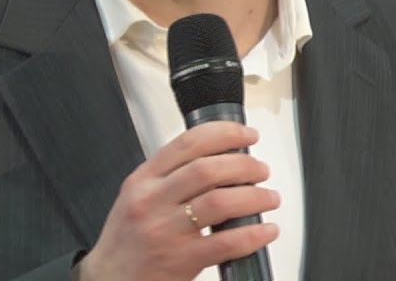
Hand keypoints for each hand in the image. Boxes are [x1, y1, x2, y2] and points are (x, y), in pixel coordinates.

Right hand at [75, 121, 279, 280]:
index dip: (224, 134)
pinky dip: (253, 234)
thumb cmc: (127, 240)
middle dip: (244, 165)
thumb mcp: (137, 197)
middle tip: (261, 170)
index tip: (246, 135)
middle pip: (207, 169)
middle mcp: (152, 201)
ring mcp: (165, 231)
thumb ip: (169, 176)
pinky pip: (225, 243)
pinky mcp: (180, 260)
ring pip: (220, 202)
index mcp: (143, 179)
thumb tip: (218, 159)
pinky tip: (265, 230)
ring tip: (269, 197)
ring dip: (254, 197)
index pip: (187, 143)